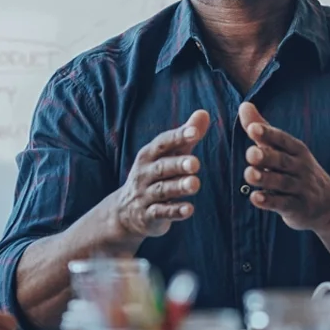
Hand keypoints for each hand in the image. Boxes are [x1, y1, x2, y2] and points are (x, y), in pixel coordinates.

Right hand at [101, 110, 210, 241]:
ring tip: (195, 184)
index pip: (163, 143)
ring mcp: (145, 196)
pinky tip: (189, 210)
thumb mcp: (167, 155)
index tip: (194, 132)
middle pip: (162, 167)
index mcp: (149, 156)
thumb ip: (186, 137)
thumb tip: (204, 113)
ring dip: (178, 187)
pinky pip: (161, 213)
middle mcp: (144, 174)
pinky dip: (174, 211)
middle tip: (195, 163)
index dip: (178, 137)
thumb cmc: (154, 176)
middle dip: (178, 164)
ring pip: (162, 190)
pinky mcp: (148, 216)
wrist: (125, 211)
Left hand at [240, 102, 329, 231]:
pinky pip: (283, 204)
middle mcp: (300, 167)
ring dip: (265, 178)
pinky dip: (269, 201)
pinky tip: (255, 198)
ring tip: (249, 174)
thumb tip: (244, 105)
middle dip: (266, 156)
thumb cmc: (298, 171)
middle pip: (282, 160)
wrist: (329, 204)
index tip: (252, 128)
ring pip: (281, 182)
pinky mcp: (297, 208)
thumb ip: (263, 130)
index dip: (268, 134)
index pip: (282, 139)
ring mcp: (300, 188)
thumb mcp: (284, 149)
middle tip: (250, 153)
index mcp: (296, 150)